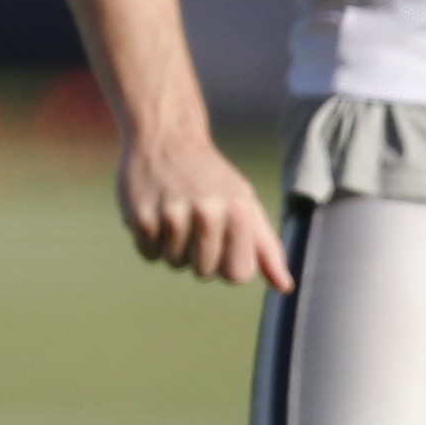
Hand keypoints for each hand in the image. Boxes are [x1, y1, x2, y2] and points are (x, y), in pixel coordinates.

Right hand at [118, 127, 292, 291]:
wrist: (165, 137)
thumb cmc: (211, 177)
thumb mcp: (245, 202)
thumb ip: (266, 247)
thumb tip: (285, 286)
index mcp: (238, 210)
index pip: (238, 274)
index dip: (229, 261)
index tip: (224, 237)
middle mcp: (207, 211)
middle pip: (204, 272)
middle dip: (200, 255)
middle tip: (196, 221)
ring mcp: (171, 214)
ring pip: (174, 264)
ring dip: (174, 247)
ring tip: (175, 212)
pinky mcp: (140, 216)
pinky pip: (149, 254)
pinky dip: (151, 241)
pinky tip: (156, 212)